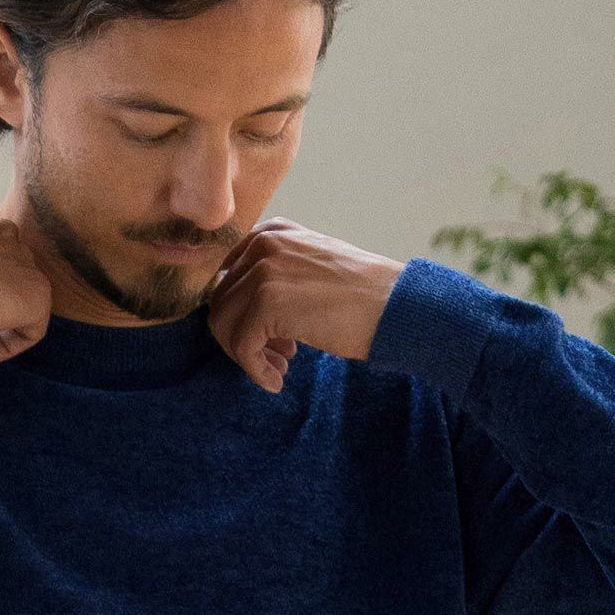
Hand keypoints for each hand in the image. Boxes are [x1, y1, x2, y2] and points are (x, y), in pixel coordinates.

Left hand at [206, 217, 404, 391]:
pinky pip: (242, 347)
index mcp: (271, 233)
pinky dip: (255, 371)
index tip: (269, 340)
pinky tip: (277, 381)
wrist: (392, 305)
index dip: (241, 316)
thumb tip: (237, 312)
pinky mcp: (267, 303)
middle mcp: (262, 245)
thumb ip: (274, 276)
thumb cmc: (360, 296)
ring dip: (247, 356)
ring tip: (278, 370)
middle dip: (242, 338)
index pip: (228, 279)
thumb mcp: (310, 269)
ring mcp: (263, 271)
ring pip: (224, 325)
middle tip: (276, 358)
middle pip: (221, 303)